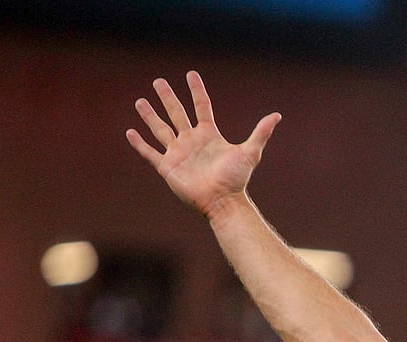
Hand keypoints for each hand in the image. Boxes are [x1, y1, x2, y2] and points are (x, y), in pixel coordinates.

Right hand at [126, 71, 281, 218]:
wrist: (223, 201)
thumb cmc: (236, 179)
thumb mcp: (250, 152)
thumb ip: (261, 133)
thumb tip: (277, 115)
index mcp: (209, 135)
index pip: (201, 107)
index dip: (197, 91)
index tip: (191, 74)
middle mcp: (192, 141)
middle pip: (177, 113)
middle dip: (168, 98)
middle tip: (159, 82)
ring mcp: (178, 153)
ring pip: (160, 129)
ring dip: (150, 116)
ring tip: (140, 101)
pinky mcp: (167, 167)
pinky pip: (150, 152)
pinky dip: (139, 143)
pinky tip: (130, 132)